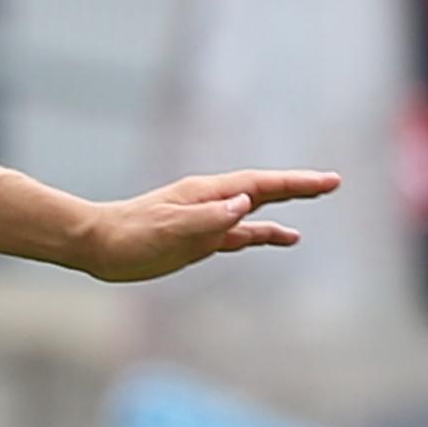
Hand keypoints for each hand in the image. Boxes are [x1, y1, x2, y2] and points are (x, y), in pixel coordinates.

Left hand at [71, 169, 339, 281]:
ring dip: (283, 210)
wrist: (95, 245)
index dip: (296, 183)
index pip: (260, 184)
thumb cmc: (129, 236)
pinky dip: (261, 234)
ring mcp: (205, 220)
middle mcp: (210, 203)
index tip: (327, 182)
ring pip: (253, 212)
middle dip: (297, 187)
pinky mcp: (197, 239)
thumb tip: (245, 204)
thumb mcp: (170, 228)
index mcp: (206, 194)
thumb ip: (209, 217)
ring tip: (313, 206)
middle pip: (263, 191)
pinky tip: (281, 237)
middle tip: (331, 183)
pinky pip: (238, 234)